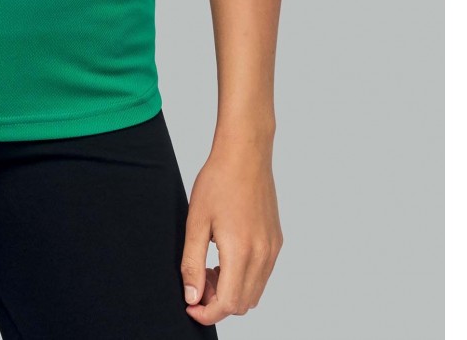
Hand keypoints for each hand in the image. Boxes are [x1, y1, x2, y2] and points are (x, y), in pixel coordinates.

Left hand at [180, 141, 283, 325]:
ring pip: (254, 292)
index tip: (190, 305)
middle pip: (242, 304)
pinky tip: (225, 255)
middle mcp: (263, 255)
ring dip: (231, 291)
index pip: (227, 304)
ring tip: (210, 265)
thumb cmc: (218, 181)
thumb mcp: (196, 221)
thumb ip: (192, 263)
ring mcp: (273, 249)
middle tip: (197, 280)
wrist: (245, 153)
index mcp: (241, 252)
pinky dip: (244, 278)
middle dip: (217, 302)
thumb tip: (192, 297)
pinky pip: (262, 275)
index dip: (206, 313)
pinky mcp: (276, 241)